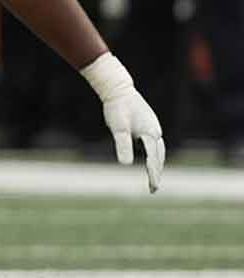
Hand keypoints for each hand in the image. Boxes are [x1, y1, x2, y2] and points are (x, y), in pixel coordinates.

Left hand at [82, 54, 165, 192]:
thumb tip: (125, 164)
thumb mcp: (117, 128)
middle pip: (159, 156)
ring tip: (153, 178)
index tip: (153, 187)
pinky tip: (148, 159)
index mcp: (150, 134)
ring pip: (158, 150)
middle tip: (153, 188)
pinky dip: (153, 154)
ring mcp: (153, 128)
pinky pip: (153, 144)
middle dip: (157, 172)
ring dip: (157, 164)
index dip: (153, 174)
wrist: (118, 89)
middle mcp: (155, 132)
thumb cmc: (117, 108)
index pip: (153, 159)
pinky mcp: (148, 125)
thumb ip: (123, 145)